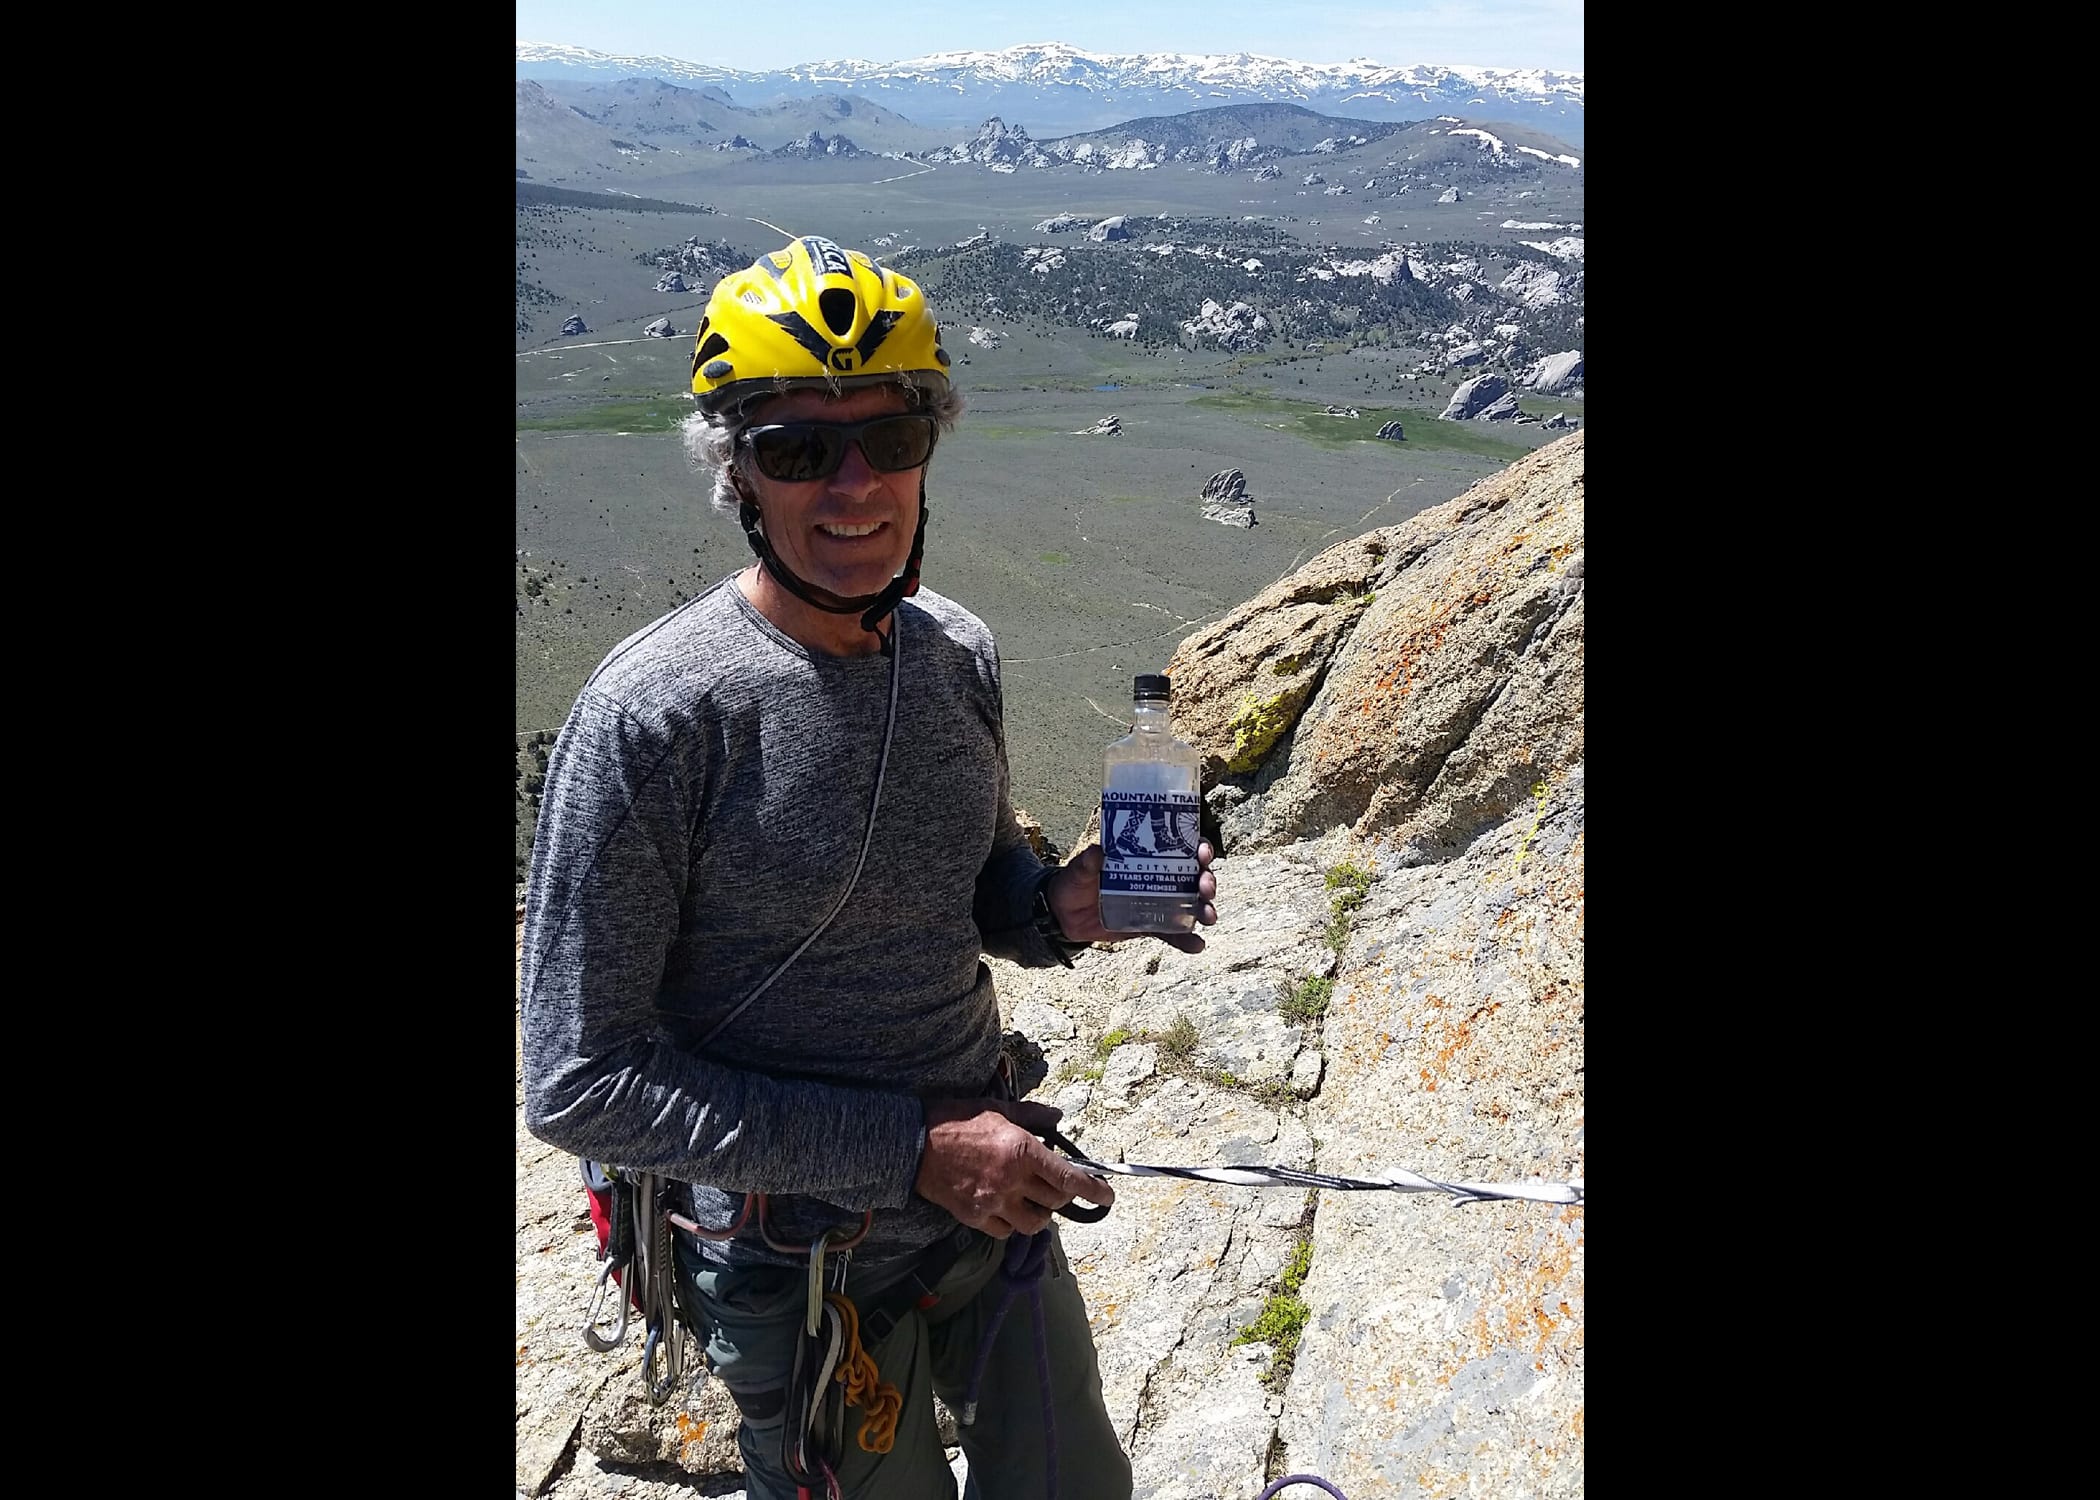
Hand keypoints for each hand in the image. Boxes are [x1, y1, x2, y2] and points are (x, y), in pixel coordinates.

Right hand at [915, 1098, 1113, 1237]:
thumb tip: (1057, 1117)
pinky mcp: (974, 1217)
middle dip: (1062, 1196)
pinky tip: (1006, 1208)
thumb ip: (1032, 1115)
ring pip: (1033, 1224)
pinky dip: (1012, 1224)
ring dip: (1039, 1214)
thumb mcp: (997, 1109)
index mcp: (1021, 1151)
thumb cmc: (955, 1120)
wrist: (912, 1143)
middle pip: (1055, 1203)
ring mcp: (993, 1202)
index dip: (1094, 1190)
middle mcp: (1011, 1180)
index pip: (1069, 1179)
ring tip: (1032, 1200)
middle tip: (1056, 1186)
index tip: (1107, 1196)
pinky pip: (1006, 1232)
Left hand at [1047, 842, 1218, 953]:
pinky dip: (1187, 940)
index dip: (1198, 847)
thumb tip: (1098, 851)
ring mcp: (1158, 903)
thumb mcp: (1079, 870)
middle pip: (1194, 876)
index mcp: (1147, 857)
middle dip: (1207, 880)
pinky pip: (1174, 933)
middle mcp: (1159, 877)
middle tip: (1205, 887)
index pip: (1180, 847)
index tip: (1202, 851)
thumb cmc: (1075, 882)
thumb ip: (1088, 862)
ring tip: (1208, 917)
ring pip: (1191, 904)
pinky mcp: (1151, 926)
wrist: (1064, 915)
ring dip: (1205, 909)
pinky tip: (1197, 945)